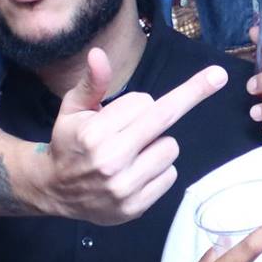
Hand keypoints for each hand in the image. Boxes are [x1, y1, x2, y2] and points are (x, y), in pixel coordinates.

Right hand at [42, 48, 227, 224]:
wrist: (55, 190)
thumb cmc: (68, 143)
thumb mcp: (73, 109)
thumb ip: (92, 83)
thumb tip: (98, 54)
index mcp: (94, 133)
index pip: (145, 102)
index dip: (140, 102)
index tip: (206, 79)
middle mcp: (110, 160)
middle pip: (165, 120)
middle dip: (166, 110)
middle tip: (169, 104)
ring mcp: (124, 187)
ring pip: (171, 148)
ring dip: (158, 144)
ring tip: (133, 151)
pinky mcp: (135, 207)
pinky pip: (170, 176)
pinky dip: (159, 170)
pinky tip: (136, 171)